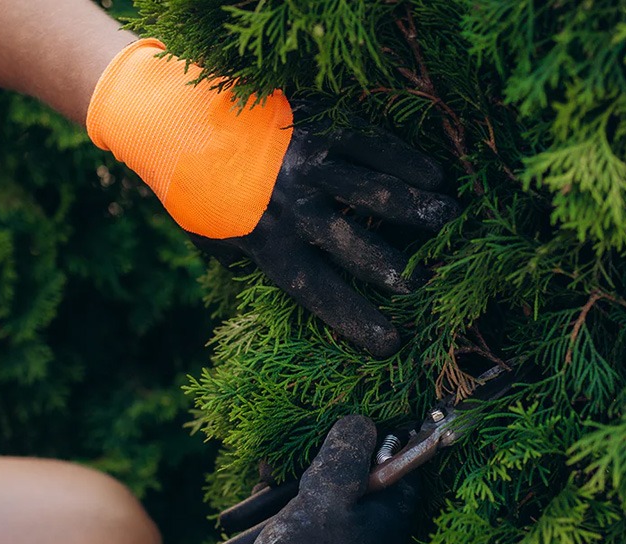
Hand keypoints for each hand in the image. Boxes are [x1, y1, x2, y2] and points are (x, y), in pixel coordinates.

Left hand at [87, 40, 458, 357]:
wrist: (176, 117)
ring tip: (449, 219)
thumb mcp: (213, 238)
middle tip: (424, 284)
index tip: (389, 344)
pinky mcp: (320, 127)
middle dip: (391, 267)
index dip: (354, 319)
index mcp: (268, 243)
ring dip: (413, 207)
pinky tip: (435, 176)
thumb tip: (273, 287)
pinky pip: (370, 145)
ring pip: (370, 191)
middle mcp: (293, 207)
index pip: (317, 291)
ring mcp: (309, 165)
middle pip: (352, 244)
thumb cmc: (197, 188)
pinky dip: (404, 160)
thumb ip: (248, 262)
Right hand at [209, 415, 417, 543]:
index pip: (399, 460)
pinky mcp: (312, 542)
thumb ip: (346, 455)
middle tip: (303, 448)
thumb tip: (361, 422)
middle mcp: (370, 521)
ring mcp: (340, 533)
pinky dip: (283, 494)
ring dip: (297, 474)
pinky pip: (302, 506)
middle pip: (356, 468)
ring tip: (271, 473)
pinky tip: (263, 490)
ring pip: (324, 485)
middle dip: (325, 455)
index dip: (381, 437)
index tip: (354, 421)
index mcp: (389, 511)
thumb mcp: (329, 496)